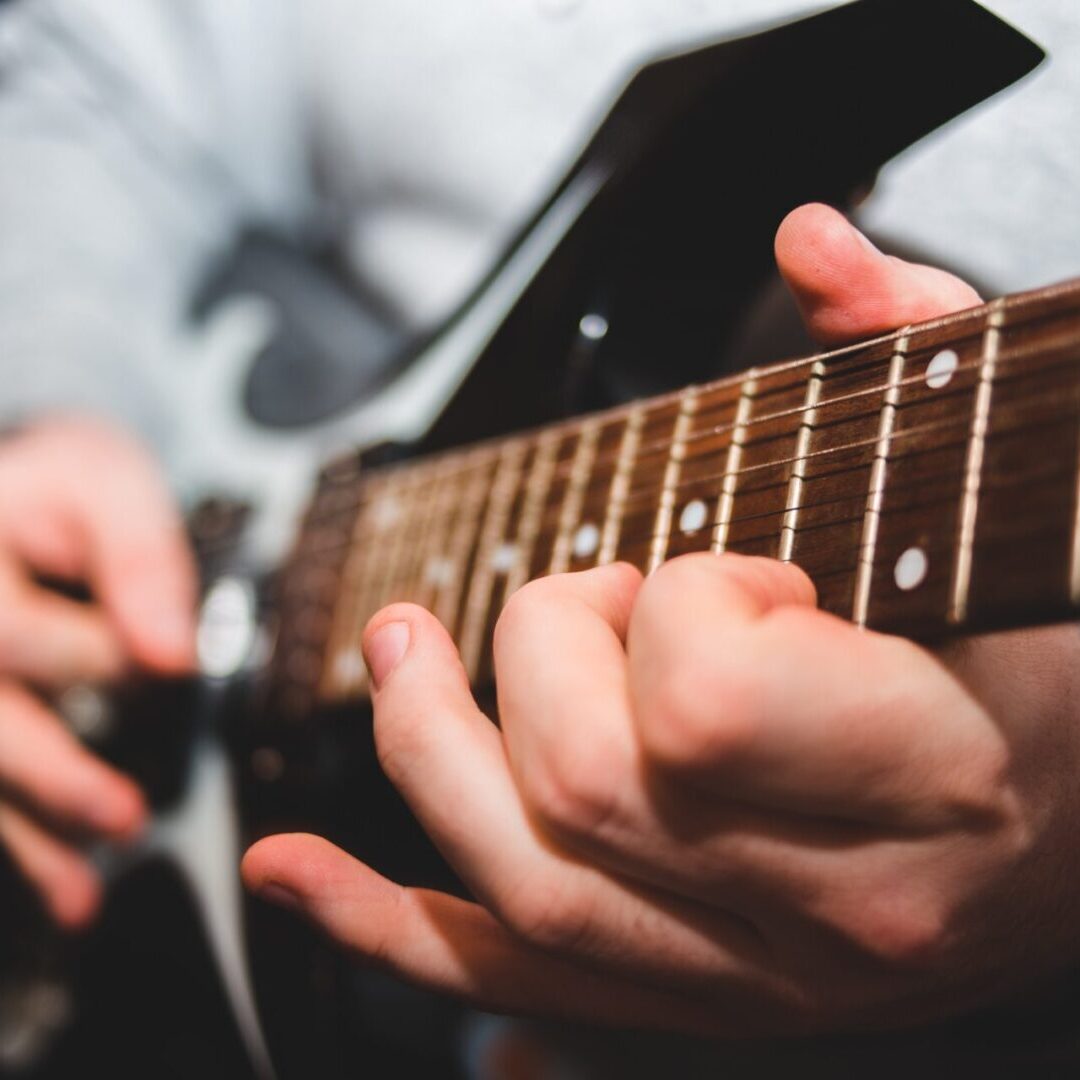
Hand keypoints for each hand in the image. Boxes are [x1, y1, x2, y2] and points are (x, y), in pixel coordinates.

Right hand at [0, 416, 195, 926]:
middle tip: (125, 818)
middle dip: (51, 776)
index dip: (100, 656)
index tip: (165, 661)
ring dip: (26, 835)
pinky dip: (18, 839)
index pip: (18, 636)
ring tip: (85, 895)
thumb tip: (173, 653)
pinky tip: (60, 889)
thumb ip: (141, 562)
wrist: (14, 497)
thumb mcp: (108, 488)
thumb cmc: (63, 491)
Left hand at [243, 206, 1079, 1032]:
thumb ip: (914, 354)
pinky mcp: (708, 994)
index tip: (721, 566)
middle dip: (548, 641)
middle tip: (601, 589)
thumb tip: (809, 243)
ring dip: (422, 746)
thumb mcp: (1019, 503)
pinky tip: (292, 871)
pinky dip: (383, 926)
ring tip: (402, 649)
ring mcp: (763, 969)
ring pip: (524, 881)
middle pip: (579, 780)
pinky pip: (515, 976)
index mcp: (935, 768)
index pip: (706, 699)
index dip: (680, 599)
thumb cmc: (1064, 667)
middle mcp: (840, 902)